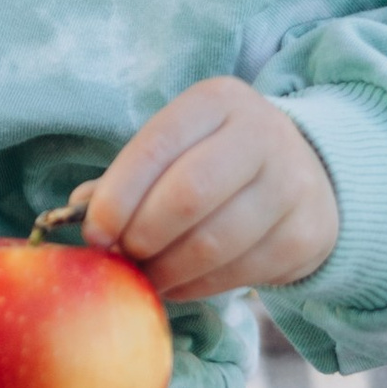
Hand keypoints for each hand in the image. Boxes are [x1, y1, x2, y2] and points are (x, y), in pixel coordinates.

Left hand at [65, 78, 338, 303]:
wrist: (309, 175)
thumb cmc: (219, 160)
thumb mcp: (180, 147)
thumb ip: (131, 176)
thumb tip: (78, 210)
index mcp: (217, 101)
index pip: (157, 146)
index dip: (118, 196)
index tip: (94, 234)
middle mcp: (261, 133)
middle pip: (188, 195)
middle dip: (142, 236)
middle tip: (121, 257)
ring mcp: (291, 184)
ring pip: (213, 242)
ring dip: (166, 270)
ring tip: (144, 276)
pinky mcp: (305, 234)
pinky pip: (237, 272)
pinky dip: (195, 287)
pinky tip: (177, 283)